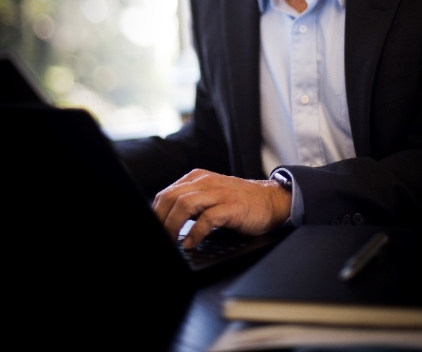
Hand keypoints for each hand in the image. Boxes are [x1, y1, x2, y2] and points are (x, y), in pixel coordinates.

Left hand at [152, 169, 291, 247]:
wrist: (269, 200)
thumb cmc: (238, 202)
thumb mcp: (210, 196)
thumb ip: (190, 204)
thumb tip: (166, 221)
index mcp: (197, 178)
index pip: (166, 194)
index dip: (155, 213)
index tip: (152, 230)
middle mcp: (206, 182)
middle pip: (171, 198)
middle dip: (160, 220)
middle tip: (158, 238)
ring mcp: (219, 193)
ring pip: (185, 205)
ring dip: (173, 225)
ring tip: (171, 241)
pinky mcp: (232, 207)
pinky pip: (208, 218)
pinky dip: (196, 233)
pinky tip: (191, 244)